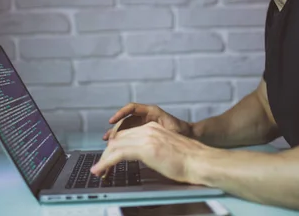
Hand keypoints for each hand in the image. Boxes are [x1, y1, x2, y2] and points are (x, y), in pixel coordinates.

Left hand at [92, 121, 213, 183]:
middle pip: (118, 139)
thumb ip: (153, 150)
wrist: (200, 161)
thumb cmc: (188, 161)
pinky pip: (118, 154)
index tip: (107, 159)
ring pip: (115, 145)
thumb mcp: (166, 151)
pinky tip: (100, 170)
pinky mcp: (145, 148)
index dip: (114, 148)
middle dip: (106, 154)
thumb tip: (146, 159)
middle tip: (100, 167)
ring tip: (98, 171)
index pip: (126, 135)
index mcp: (153, 128)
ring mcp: (146, 137)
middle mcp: (148, 129)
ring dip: (103, 159)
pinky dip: (105, 163)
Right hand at [102, 102, 191, 140]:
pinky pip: (131, 134)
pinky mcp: (144, 133)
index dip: (121, 113)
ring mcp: (144, 125)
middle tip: (108, 139)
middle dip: (116, 128)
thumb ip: (156, 130)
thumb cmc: (182, 132)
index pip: (132, 108)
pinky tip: (117, 147)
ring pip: (126, 128)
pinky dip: (123, 139)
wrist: (190, 138)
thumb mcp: (170, 129)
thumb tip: (142, 134)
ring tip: (107, 142)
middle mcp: (146, 116)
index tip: (112, 121)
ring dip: (117, 135)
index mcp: (152, 111)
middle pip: (126, 120)